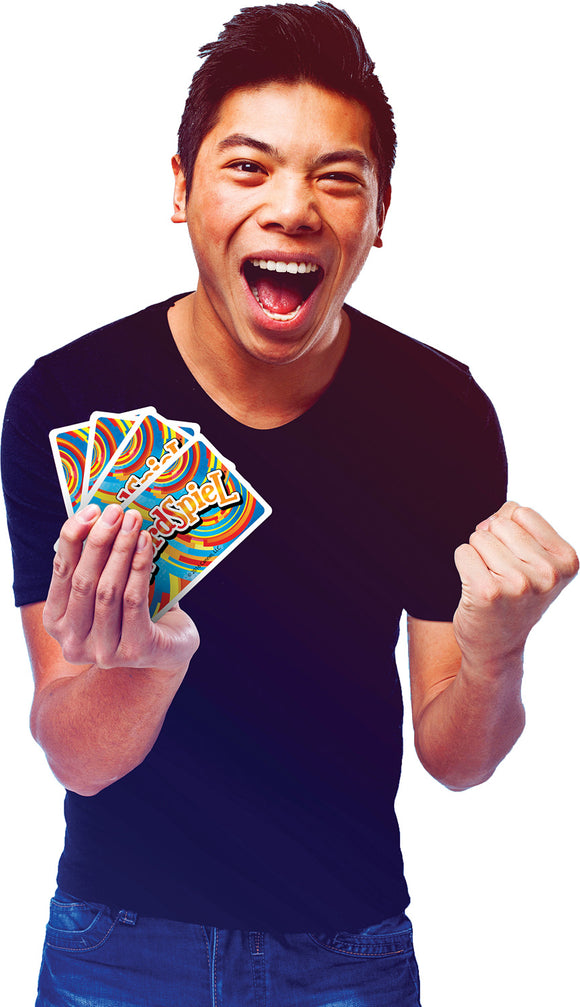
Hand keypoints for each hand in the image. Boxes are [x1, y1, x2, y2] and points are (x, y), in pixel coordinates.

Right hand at [43, 504, 198, 671]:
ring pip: (108, 590)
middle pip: (84, 581)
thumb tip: (103, 517)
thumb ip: (97, 564)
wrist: (167, 651)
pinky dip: (140, 567)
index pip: (61, 572)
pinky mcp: (134, 651)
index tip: (90, 510)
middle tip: (116, 511)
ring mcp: (103, 651)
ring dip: (121, 550)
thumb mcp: (107, 589)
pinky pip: (134, 601)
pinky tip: (146, 544)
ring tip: (134, 522)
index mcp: (57, 622)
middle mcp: (73, 642)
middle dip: (100, 540)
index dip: (73, 538)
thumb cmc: (134, 613)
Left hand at [453, 501, 577, 672]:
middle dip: (492, 542)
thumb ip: (517, 523)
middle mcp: (548, 573)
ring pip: (478, 537)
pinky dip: (463, 565)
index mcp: (566, 560)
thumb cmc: (513, 595)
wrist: (497, 647)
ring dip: (477, 555)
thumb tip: (491, 520)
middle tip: (500, 574)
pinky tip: (476, 589)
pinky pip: (462, 552)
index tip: (517, 560)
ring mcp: (519, 584)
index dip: (509, 531)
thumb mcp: (533, 558)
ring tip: (490, 582)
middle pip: (498, 523)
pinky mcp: (489, 592)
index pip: (521, 512)